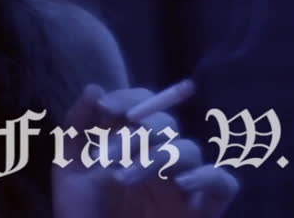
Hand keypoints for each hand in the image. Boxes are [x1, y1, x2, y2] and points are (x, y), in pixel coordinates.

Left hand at [51, 80, 239, 216]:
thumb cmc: (83, 213)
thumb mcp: (70, 169)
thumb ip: (77, 127)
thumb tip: (95, 88)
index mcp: (132, 143)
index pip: (142, 105)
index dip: (128, 99)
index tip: (105, 108)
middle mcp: (159, 158)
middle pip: (165, 124)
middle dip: (135, 134)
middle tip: (109, 156)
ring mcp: (183, 183)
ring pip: (188, 150)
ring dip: (156, 157)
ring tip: (123, 177)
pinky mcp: (204, 209)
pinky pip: (223, 182)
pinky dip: (206, 177)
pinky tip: (180, 184)